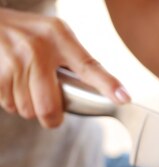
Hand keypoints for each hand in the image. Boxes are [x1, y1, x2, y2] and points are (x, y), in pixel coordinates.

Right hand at [0, 9, 128, 127]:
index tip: (124, 99)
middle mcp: (38, 48)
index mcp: (60, 37)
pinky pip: (10, 104)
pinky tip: (14, 88)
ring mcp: (16, 59)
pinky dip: (13, 104)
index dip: (108, 85)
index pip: (89, 66)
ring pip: (28, 109)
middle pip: (49, 106)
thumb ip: (75, 59)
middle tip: (52, 116)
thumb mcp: (57, 35)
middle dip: (52, 118)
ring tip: (29, 91)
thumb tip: (106, 92)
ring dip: (30, 109)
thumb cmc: (29, 33)